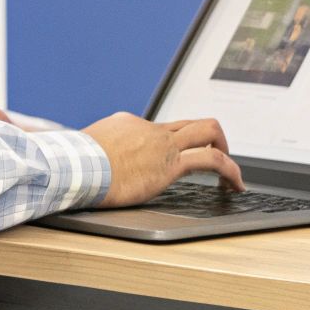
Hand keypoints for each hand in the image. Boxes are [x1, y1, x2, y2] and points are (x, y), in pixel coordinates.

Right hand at [81, 112, 244, 207]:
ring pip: (208, 132)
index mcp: (129, 124)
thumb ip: (93, 152)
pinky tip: (235, 186)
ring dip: (225, 150)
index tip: (171, 162)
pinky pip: (211, 160)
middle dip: (210, 137)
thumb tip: (82, 157)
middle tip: (216, 155)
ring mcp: (162, 144)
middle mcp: (150, 129)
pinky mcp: (170, 165)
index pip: (159, 129)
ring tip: (232, 176)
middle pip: (191, 123)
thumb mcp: (84, 150)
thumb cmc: (73, 163)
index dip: (170, 145)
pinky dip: (230, 170)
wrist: (76, 166)